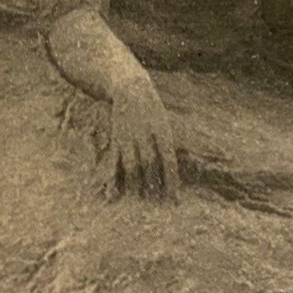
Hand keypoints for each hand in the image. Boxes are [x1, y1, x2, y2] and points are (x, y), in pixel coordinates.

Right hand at [103, 84, 180, 199]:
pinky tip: (113, 193)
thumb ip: (170, 143)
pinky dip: (112, 178)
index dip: (172, 181)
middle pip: (150, 165)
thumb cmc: (153, 109)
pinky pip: (113, 162)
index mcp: (162, 132)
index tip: (175, 199)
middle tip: (158, 204)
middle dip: (154, 185)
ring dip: (135, 185)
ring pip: (132, 165)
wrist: (131, 88)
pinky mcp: (116, 140)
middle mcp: (145, 136)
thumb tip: (179, 166)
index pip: (169, 161)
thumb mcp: (166, 122)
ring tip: (140, 201)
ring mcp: (129, 138)